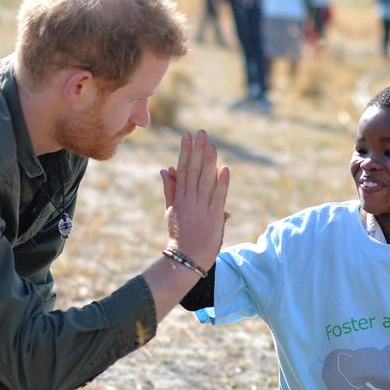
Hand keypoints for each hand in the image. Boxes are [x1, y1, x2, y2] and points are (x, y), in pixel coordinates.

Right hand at [159, 130, 229, 270]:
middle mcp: (190, 199)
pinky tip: (224, 168)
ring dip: (209, 161)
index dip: (186, 151)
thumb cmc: (179, 235)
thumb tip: (165, 169)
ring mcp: (202, 207)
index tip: (187, 136)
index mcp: (180, 197)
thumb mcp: (171, 210)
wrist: (186, 257)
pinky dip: (222, 182)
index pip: (183, 169)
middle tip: (200, 132)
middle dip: (197, 150)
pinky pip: (219, 196)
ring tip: (211, 144)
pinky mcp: (214, 216)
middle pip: (194, 170)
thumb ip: (169, 189)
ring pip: (205, 179)